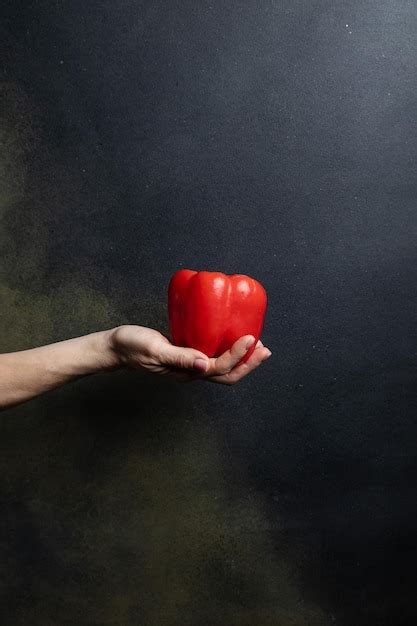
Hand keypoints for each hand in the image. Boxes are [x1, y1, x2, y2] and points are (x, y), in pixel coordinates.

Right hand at [109, 325, 271, 384]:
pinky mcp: (187, 355)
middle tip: (266, 349)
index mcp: (185, 373)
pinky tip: (233, 336)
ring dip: (243, 359)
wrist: (116, 347)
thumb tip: (203, 364)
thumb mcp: (154, 349)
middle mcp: (191, 372)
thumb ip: (178, 356)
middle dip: (249, 364)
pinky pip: (213, 356)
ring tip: (258, 345)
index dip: (237, 355)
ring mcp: (190, 365)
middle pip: (227, 374)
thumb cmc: (131, 347)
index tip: (250, 337)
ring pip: (223, 367)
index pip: (219, 368)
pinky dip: (229, 350)